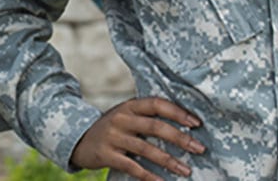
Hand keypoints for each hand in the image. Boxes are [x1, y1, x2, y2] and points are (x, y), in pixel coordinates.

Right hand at [68, 97, 205, 180]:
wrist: (78, 140)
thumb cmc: (112, 128)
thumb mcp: (125, 116)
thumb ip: (147, 117)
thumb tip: (183, 126)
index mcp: (129, 106)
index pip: (157, 104)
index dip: (178, 112)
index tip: (196, 123)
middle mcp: (121, 118)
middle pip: (155, 127)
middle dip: (180, 138)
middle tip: (199, 148)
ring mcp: (113, 137)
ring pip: (146, 149)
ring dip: (169, 161)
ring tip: (186, 169)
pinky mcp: (107, 155)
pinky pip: (132, 167)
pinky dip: (149, 176)